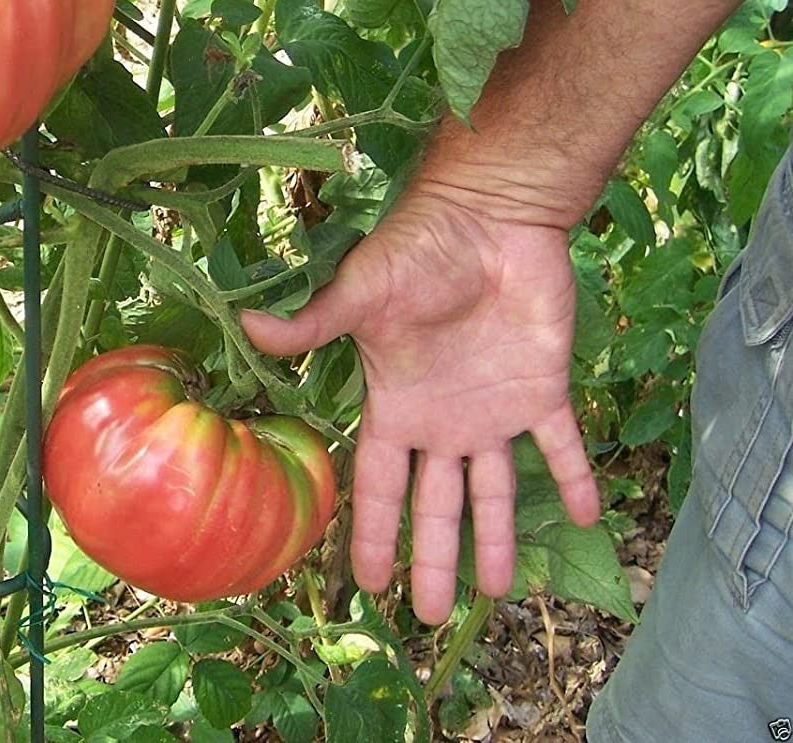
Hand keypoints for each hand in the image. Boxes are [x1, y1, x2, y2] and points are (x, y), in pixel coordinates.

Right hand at [242, 186, 599, 623]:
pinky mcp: (543, 388)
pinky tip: (589, 516)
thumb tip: (244, 326)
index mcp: (397, 404)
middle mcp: (442, 419)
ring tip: (498, 595)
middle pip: (435, 504)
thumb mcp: (360, 292)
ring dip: (496, 539)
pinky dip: (576, 479)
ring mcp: (493, 409)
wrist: (489, 216)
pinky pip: (562, 446)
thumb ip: (312, 323)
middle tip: (429, 618)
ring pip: (496, 491)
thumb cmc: (418, 251)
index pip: (380, 483)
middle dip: (432, 560)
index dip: (375, 532)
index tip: (370, 583)